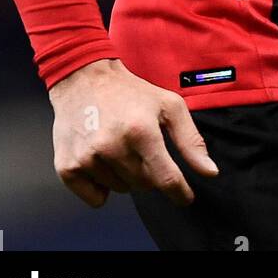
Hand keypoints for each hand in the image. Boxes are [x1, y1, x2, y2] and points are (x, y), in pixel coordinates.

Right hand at [49, 58, 218, 208]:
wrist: (83, 79)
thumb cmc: (131, 92)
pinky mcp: (67, 167)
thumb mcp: (169, 106)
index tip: (186, 197)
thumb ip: (191, 141)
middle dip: (149, 171)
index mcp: (141, 130)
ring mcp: (88, 158)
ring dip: (125, 175)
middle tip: (141, 146)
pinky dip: (102, 186)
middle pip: (144, 185)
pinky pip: (96, 198)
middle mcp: (112, 146)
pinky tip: (101, 159)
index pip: (166, 179)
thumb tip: (210, 172)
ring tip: (118, 146)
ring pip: (121, 190)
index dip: (180, 192)